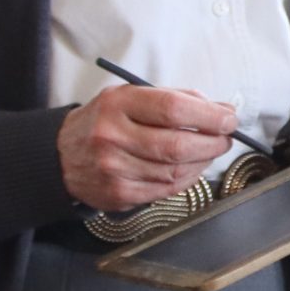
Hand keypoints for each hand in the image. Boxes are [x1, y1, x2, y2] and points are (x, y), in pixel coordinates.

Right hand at [59, 83, 236, 210]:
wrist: (61, 155)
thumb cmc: (103, 121)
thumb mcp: (129, 96)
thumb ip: (172, 99)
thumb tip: (219, 109)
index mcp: (118, 105)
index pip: (172, 108)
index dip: (209, 115)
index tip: (228, 118)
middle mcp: (113, 136)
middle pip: (178, 144)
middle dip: (213, 142)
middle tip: (226, 138)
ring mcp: (115, 168)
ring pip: (176, 170)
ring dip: (203, 161)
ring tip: (210, 151)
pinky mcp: (120, 194)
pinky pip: (167, 189)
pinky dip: (188, 179)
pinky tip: (192, 168)